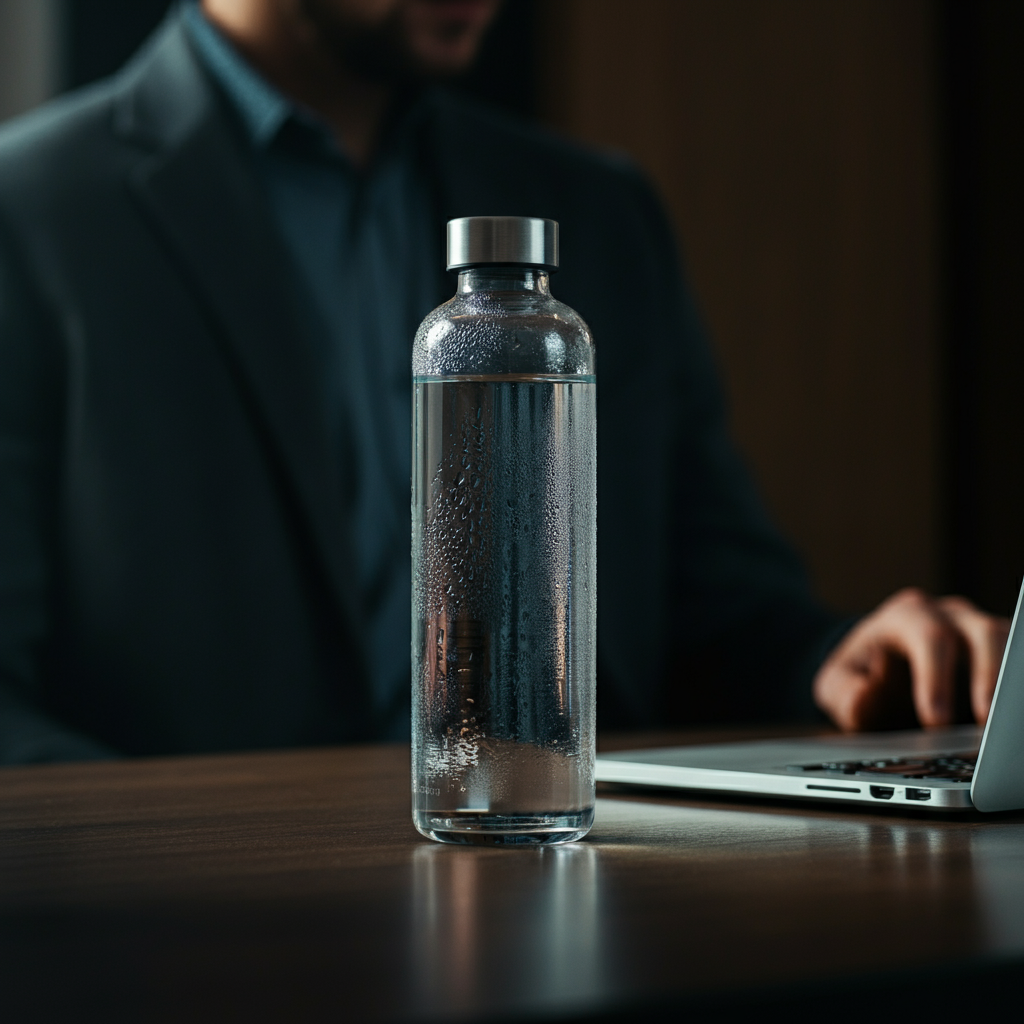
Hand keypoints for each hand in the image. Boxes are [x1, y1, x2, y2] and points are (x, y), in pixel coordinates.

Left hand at [813, 588, 1010, 730]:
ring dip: (1010, 684)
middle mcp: (950, 617)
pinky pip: (1015, 666)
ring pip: (1010, 645)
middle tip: (985, 722)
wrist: (874, 666)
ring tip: (1006, 727)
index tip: (934, 720)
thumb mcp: (836, 683)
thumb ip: (845, 693)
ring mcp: (980, 633)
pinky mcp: (1000, 657)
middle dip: (989, 678)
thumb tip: (865, 696)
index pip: (930, 636)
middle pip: (984, 633)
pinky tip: (1012, 720)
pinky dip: (1014, 690)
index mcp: (907, 616)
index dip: (936, 677)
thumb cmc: (859, 673)